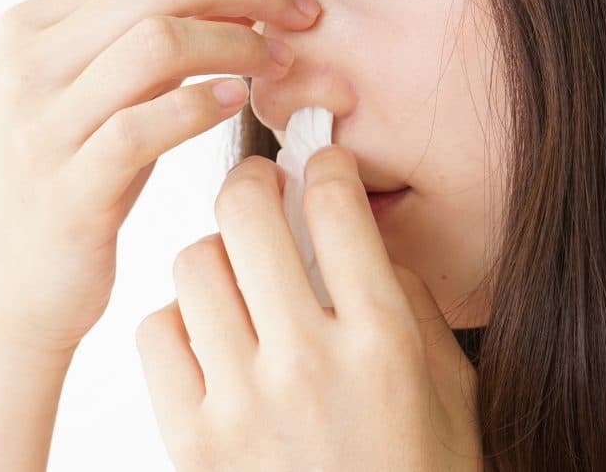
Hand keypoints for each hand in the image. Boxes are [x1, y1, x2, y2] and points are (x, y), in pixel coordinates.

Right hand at [0, 0, 320, 356]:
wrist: (13, 288)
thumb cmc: (76, 182)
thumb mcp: (98, 94)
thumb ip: (144, 36)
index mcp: (32, 25)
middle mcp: (27, 63)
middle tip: (303, 10)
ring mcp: (41, 125)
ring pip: (156, 43)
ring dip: (237, 43)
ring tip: (280, 62)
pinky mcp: (67, 188)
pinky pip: (145, 126)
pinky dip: (203, 105)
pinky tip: (241, 103)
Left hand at [134, 148, 482, 470]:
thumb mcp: (449, 393)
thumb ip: (408, 306)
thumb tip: (360, 238)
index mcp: (382, 343)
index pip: (335, 208)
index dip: (323, 165)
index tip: (318, 165)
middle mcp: (307, 362)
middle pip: (244, 213)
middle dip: (249, 181)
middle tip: (257, 190)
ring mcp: (241, 401)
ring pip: (192, 263)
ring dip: (213, 254)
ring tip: (234, 273)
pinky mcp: (189, 438)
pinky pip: (156, 331)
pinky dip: (177, 321)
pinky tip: (207, 337)